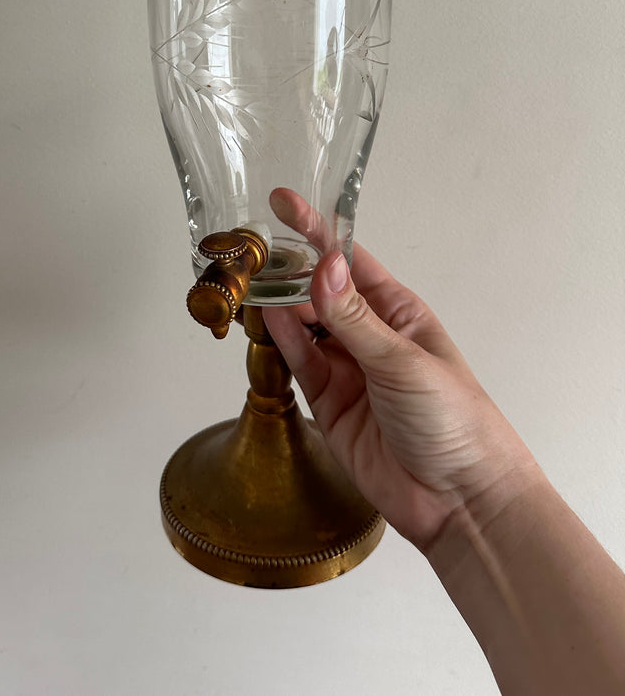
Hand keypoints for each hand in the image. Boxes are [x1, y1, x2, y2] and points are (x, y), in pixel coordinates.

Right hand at [263, 189, 539, 550]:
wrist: (460, 501)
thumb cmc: (455, 421)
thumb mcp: (403, 361)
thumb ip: (354, 318)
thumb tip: (323, 266)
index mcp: (398, 313)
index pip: (349, 262)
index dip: (317, 231)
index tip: (284, 204)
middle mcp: (369, 335)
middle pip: (319, 292)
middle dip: (288, 270)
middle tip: (251, 249)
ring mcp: (347, 369)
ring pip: (302, 326)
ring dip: (277, 303)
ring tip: (247, 279)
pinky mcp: (328, 403)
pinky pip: (299, 363)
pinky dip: (281, 341)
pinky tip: (265, 318)